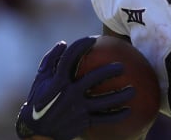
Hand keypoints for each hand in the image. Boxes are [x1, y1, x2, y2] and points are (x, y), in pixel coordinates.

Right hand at [15, 36, 134, 139]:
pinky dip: (117, 115)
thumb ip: (50, 61)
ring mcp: (77, 109)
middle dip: (109, 71)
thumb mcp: (40, 81)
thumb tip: (63, 43)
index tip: (93, 39)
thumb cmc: (39, 102)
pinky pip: (103, 119)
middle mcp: (68, 94)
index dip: (81, 46)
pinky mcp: (82, 122)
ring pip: (103, 101)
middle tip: (122, 67)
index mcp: (58, 82)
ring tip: (133, 90)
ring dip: (120, 96)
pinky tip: (129, 110)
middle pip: (93, 79)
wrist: (37, 132)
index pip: (70, 59)